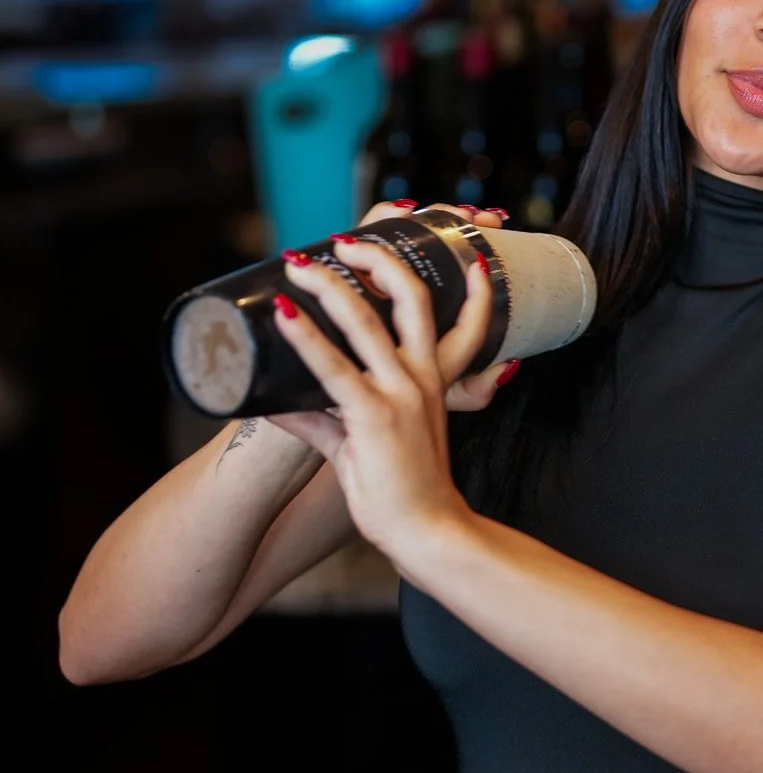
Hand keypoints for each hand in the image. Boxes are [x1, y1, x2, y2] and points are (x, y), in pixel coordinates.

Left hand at [265, 225, 506, 556]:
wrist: (426, 533)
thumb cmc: (402, 492)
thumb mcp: (363, 443)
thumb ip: (324, 418)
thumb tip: (277, 405)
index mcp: (434, 381)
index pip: (469, 323)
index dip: (474, 288)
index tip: (466, 257)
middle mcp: (422, 378)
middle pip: (413, 297)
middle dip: (381, 258)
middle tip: (345, 239)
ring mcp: (400, 394)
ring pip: (367, 319)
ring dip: (330, 283)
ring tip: (299, 263)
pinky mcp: (373, 416)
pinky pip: (333, 367)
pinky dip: (305, 336)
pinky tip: (284, 313)